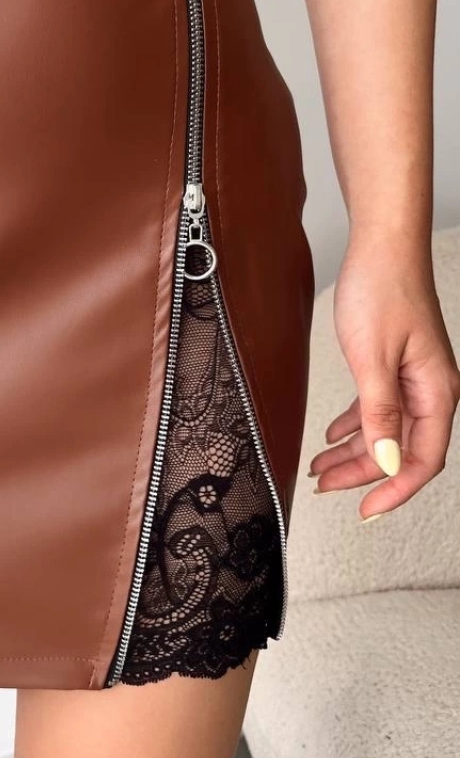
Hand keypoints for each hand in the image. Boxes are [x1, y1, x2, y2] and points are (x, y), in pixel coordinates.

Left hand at [309, 233, 459, 518]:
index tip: (365, 511)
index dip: (394, 490)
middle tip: (325, 487)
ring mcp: (414, 378)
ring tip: (320, 468)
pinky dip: (355, 425)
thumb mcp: (372, 359)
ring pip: (387, 431)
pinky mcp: (395, 365)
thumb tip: (389, 461)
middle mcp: (431, 390)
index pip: (423, 460)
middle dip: (364, 474)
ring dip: (354, 453)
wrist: (381, 246)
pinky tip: (332, 436)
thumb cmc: (382, 291)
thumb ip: (380, 413)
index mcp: (437, 393)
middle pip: (402, 450)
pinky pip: (378, 408)